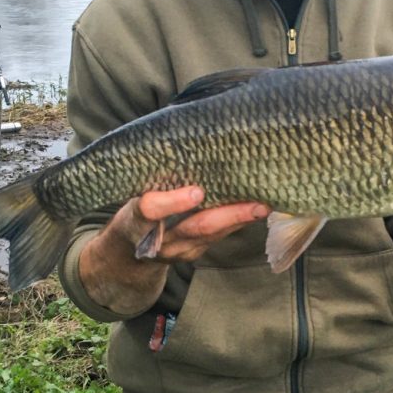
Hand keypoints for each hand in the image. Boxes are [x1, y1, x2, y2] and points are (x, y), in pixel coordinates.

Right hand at [79, 186, 269, 312]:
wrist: (126, 257)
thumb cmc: (131, 211)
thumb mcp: (129, 195)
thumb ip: (150, 178)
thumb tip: (180, 136)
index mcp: (135, 220)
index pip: (150, 211)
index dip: (173, 203)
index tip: (196, 192)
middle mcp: (158, 241)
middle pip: (196, 228)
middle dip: (229, 216)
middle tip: (257, 204)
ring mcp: (179, 250)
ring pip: (213, 235)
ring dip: (241, 220)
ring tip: (266, 204)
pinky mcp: (193, 252)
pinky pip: (218, 237)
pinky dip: (237, 222)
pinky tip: (256, 209)